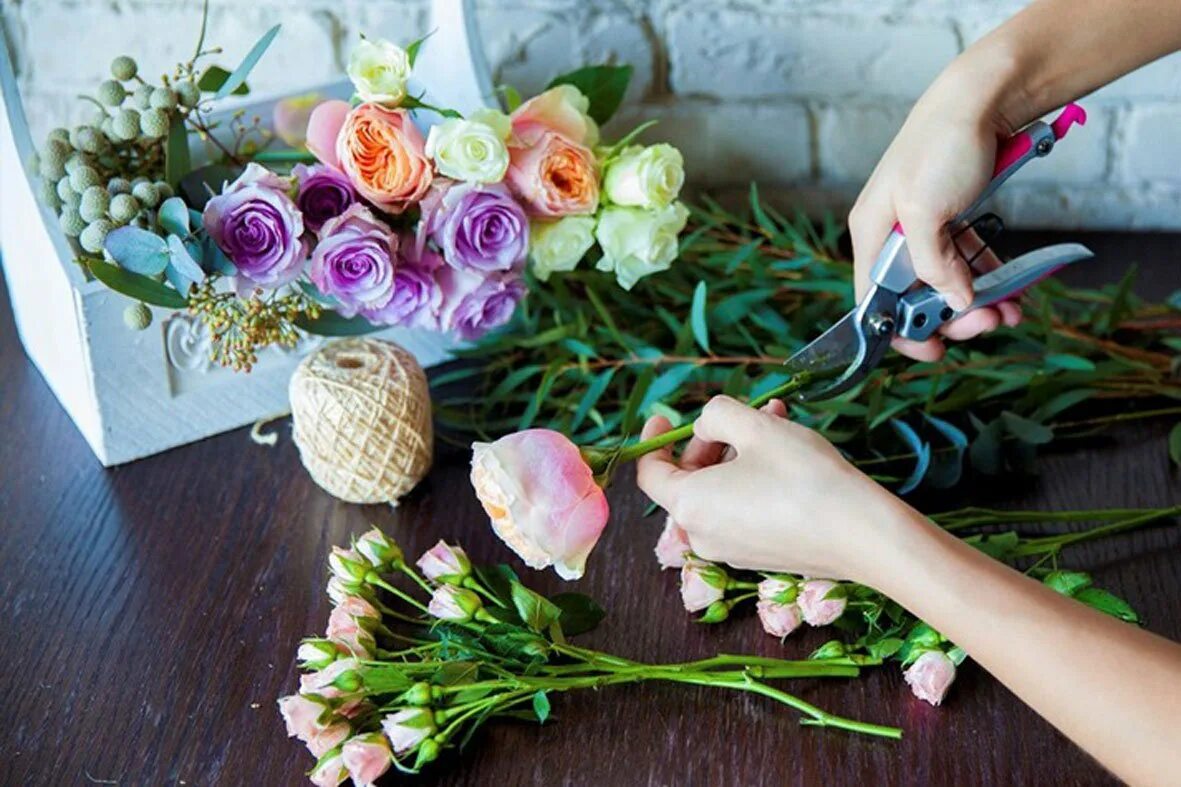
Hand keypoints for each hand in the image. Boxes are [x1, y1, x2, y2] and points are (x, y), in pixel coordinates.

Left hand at [635, 395, 904, 579]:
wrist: (862, 535)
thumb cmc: (803, 477)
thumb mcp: (755, 427)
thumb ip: (715, 415)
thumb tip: (705, 427)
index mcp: (689, 506)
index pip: (650, 474)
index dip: (654, 441)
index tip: (664, 416)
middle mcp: (703, 536)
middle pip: (688, 480)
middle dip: (710, 441)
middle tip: (741, 414)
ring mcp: (732, 551)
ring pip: (720, 491)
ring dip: (739, 454)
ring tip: (774, 422)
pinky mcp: (762, 556)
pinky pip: (742, 511)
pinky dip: (753, 480)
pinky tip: (787, 455)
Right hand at [849, 72, 1022, 361]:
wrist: (981, 97)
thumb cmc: (942, 147)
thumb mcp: (927, 211)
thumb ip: (933, 264)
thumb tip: (953, 305)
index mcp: (871, 234)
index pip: (874, 301)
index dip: (901, 332)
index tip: (935, 352)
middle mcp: (892, 235)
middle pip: (915, 296)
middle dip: (953, 316)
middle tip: (988, 323)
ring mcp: (922, 227)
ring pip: (945, 282)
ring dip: (977, 302)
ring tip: (1010, 311)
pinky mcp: (952, 218)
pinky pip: (966, 261)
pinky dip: (987, 278)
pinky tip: (1012, 290)